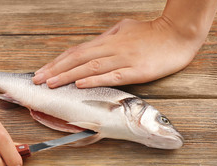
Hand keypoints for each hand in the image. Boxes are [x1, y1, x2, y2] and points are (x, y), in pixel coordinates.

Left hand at [33, 17, 203, 87]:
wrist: (178, 33)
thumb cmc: (151, 33)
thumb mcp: (124, 30)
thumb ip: (106, 40)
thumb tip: (90, 47)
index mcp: (107, 41)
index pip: (76, 51)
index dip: (57, 62)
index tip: (42, 71)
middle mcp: (111, 49)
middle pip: (77, 59)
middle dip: (55, 70)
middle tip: (37, 80)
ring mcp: (123, 59)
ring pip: (90, 67)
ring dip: (68, 76)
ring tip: (51, 84)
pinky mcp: (137, 70)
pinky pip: (112, 76)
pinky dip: (95, 80)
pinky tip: (80, 85)